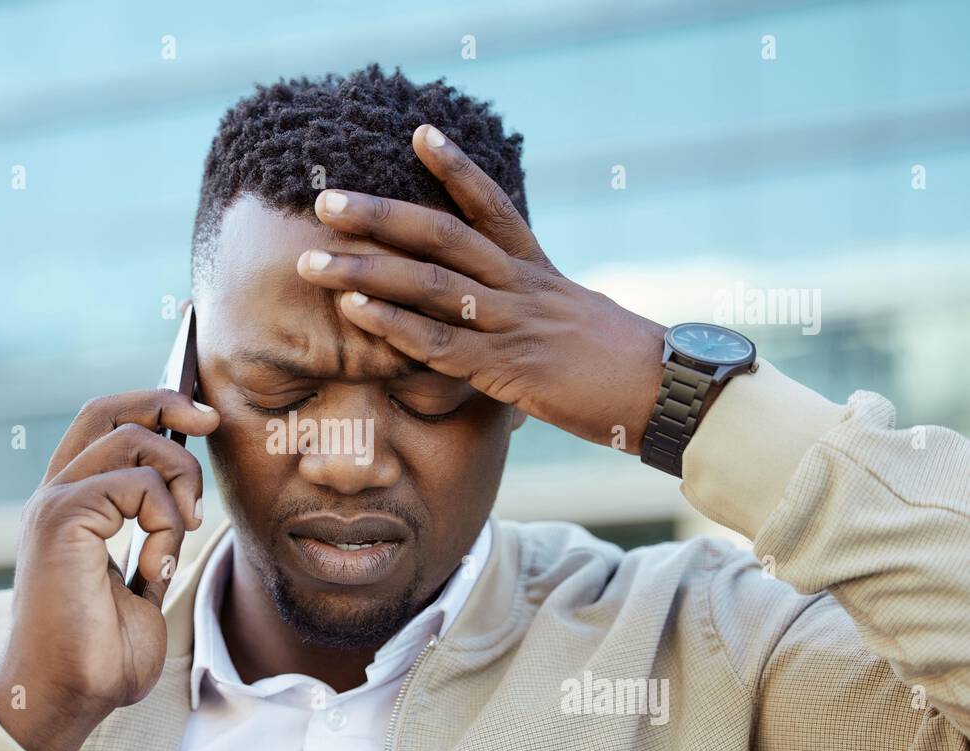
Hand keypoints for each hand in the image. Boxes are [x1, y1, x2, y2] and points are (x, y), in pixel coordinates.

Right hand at [0, 389, 218, 750]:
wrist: (68, 697)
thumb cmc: (103, 653)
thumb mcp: (142, 581)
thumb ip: (156, 536)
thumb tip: (184, 501)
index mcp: (71, 505)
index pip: (104, 424)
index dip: (153, 404)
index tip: (201, 417)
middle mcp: (56, 496)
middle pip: (109, 411)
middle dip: (166, 402)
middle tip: (209, 421)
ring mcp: (54, 505)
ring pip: (135, 444)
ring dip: (179, 483)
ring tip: (181, 534)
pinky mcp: (61, 520)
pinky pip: (136, 486)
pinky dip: (165, 523)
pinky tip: (154, 568)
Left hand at [296, 124, 668, 453]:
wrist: (663, 392)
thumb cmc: (618, 364)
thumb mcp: (575, 319)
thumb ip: (532, 309)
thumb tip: (500, 318)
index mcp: (537, 270)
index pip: (490, 207)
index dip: (454, 168)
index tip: (418, 134)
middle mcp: (520, 286)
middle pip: (440, 236)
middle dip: (379, 217)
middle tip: (327, 202)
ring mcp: (511, 324)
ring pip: (428, 286)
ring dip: (365, 271)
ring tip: (313, 261)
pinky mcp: (507, 369)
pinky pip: (439, 343)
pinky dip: (393, 326)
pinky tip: (354, 312)